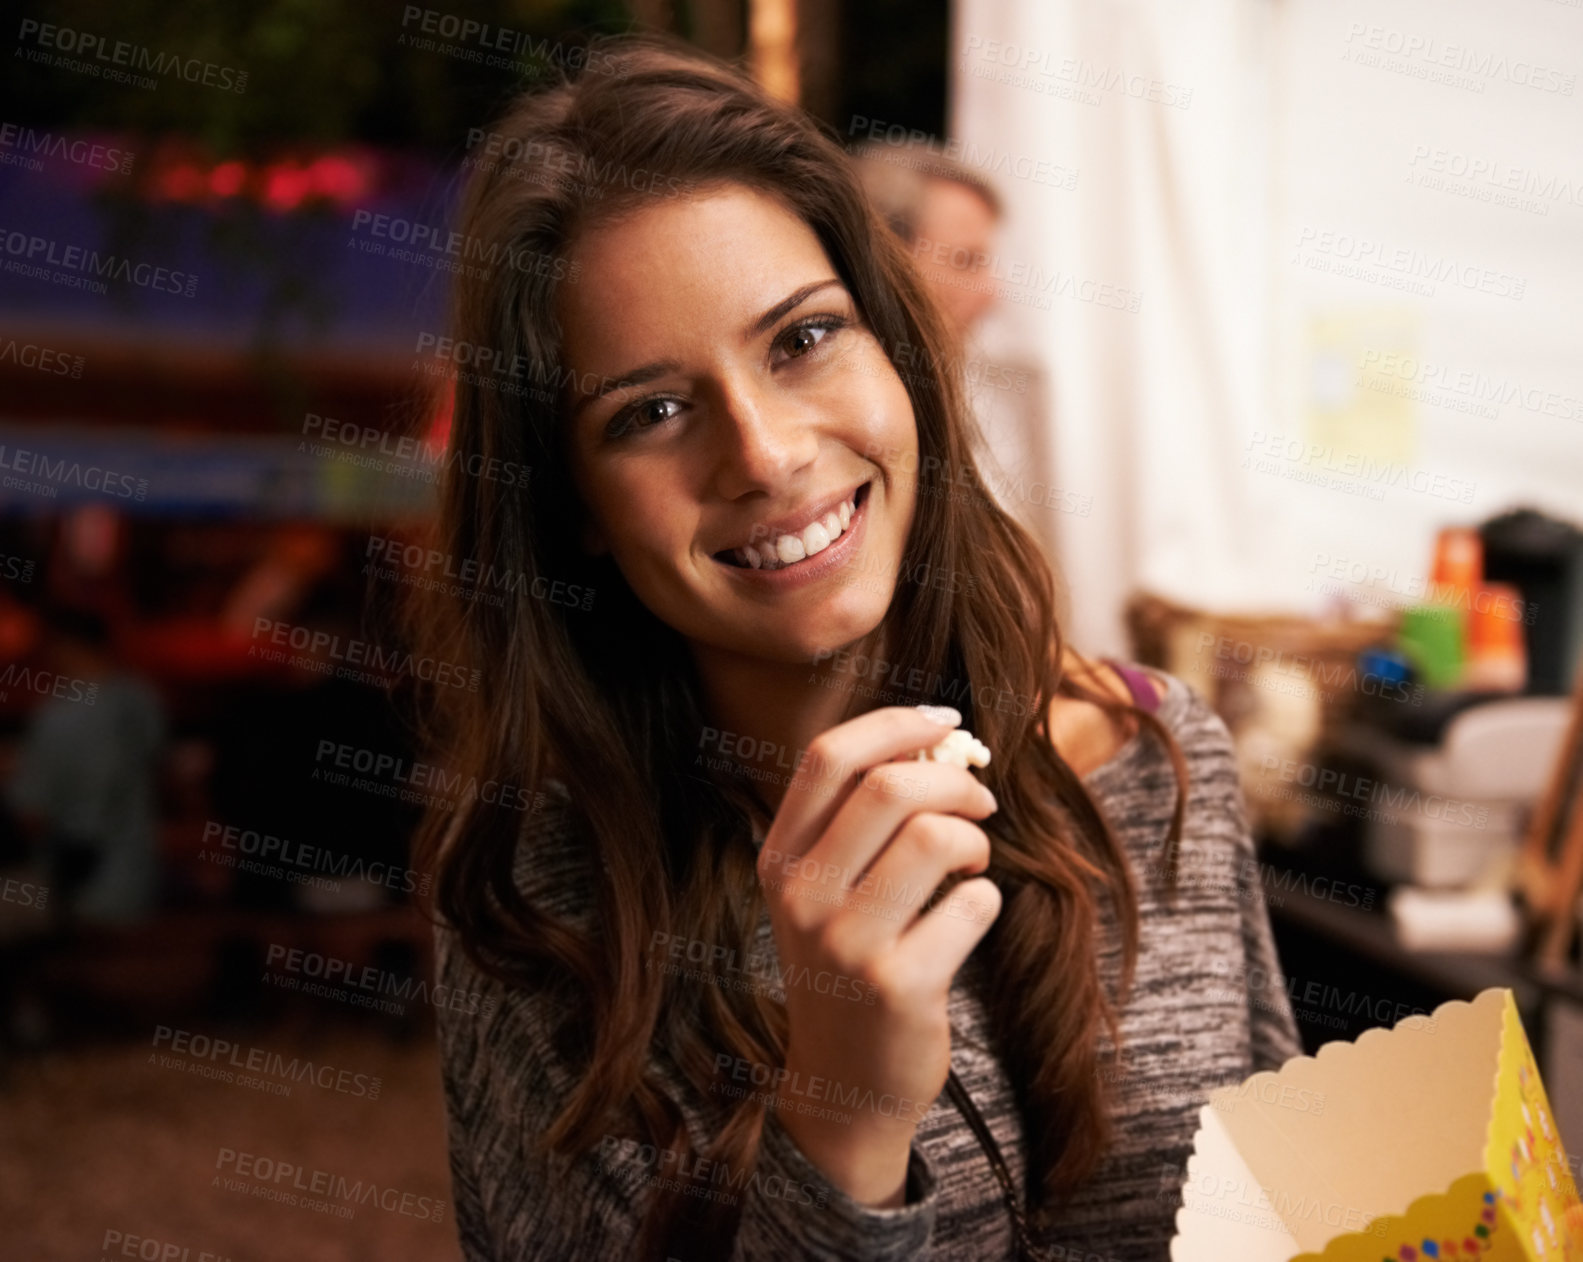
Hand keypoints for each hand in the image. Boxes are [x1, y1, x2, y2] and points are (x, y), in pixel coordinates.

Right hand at [754, 705, 1001, 1203]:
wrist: (845, 1084)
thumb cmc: (849, 966)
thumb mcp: (824, 893)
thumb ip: (860, 822)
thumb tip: (939, 742)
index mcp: (778, 860)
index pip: (828, 757)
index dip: (895, 723)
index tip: (946, 721)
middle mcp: (802, 897)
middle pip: (889, 787)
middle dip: (954, 780)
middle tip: (980, 801)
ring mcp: (847, 944)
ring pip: (937, 838)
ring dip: (976, 839)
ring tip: (973, 863)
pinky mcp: (899, 986)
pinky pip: (973, 904)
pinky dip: (987, 900)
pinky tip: (968, 919)